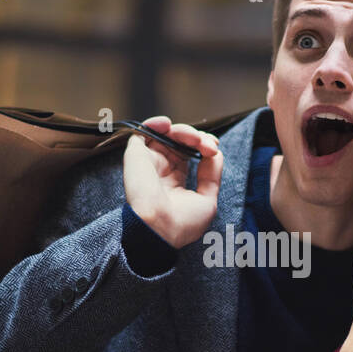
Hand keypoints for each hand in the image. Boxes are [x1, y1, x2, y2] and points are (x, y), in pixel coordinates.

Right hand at [123, 115, 222, 248]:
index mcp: (174, 181)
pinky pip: (144, 131)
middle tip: (207, 145)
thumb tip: (216, 153)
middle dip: (197, 137)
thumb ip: (211, 175)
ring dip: (183, 130)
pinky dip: (156, 123)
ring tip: (194, 138)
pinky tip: (168, 125)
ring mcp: (148, 161)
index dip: (202, 146)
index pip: (188, 154)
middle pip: (179, 141)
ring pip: (165, 134)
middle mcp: (160, 170)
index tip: (213, 148)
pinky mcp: (136, 155)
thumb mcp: (207, 200)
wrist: (159, 229)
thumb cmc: (182, 223)